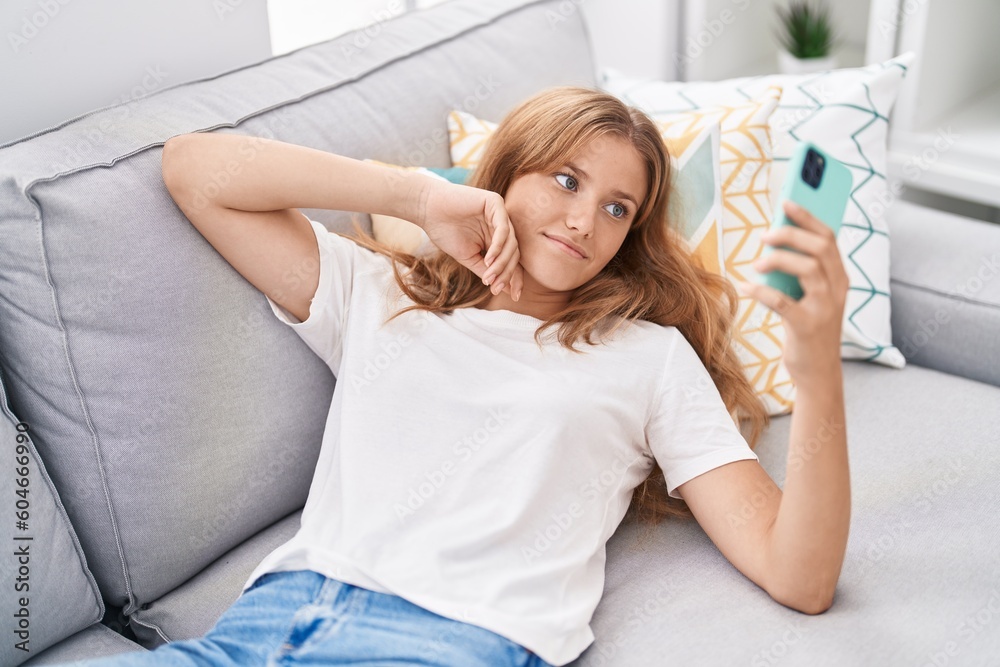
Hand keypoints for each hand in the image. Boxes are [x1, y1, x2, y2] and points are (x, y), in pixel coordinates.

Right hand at [417, 179, 523, 300]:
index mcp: (496, 237)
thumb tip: (506, 289)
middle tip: (496, 289)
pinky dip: (498, 247)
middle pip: (514, 253)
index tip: (514, 296)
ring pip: (511, 243)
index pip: (512, 259)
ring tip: (489, 277)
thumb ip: (487, 270)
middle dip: (507, 273)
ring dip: (501, 264)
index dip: (515, 278)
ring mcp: (500, 213)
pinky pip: (503, 230)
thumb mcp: (469, 257)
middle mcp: (501, 225)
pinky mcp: (495, 202)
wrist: (427, 210)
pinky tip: (489, 260)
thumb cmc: (445, 232)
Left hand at [737, 201, 848, 383]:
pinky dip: (762, 292)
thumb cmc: (808, 327)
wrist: (818, 372)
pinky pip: (783, 302)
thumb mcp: (810, 297)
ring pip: (808, 269)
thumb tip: (772, 243)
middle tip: (765, 235)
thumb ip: (800, 272)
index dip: (808, 217)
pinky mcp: (807, 326)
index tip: (787, 201)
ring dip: (779, 260)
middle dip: (791, 234)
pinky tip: (747, 287)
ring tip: (757, 262)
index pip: (829, 238)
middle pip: (820, 248)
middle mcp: (838, 289)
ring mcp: (825, 308)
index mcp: (840, 278)